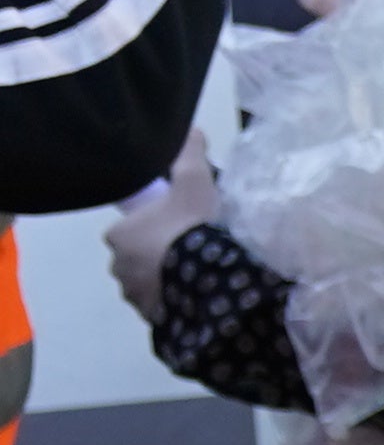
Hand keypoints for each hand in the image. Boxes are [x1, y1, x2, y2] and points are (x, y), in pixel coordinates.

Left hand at [98, 140, 219, 322]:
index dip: (153, 225)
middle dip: (156, 254)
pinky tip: (196, 293)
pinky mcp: (150, 315)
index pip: (130, 229)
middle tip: (190, 247)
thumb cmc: (190, 227)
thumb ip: (189, 155)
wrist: (206, 277)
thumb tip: (191, 129)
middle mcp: (117, 266)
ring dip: (164, 278)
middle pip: (137, 256)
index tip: (178, 224)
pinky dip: (172, 300)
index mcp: (118, 235)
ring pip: (147, 281)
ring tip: (197, 273)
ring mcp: (133, 294)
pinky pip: (160, 303)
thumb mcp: (194, 181)